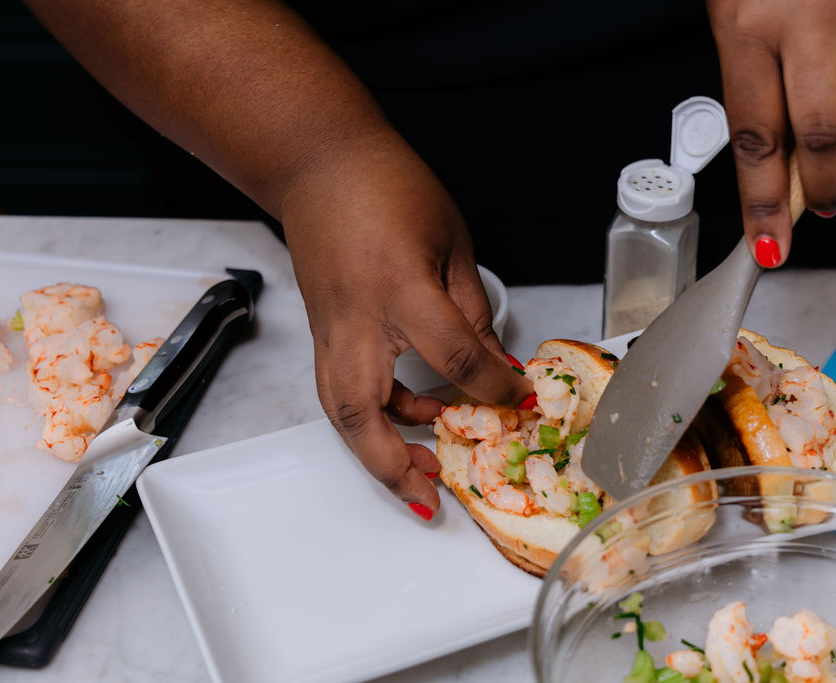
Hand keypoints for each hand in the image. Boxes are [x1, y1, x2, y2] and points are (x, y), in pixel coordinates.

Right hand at [20, 0, 532, 517]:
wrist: (319, 165)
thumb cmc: (387, 187)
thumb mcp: (451, 241)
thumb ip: (472, 310)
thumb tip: (494, 363)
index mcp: (399, 289)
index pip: (454, 358)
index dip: (492, 386)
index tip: (517, 397)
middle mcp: (356, 321)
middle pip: (363, 414)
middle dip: (394, 466)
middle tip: (431, 497)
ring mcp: (330, 331)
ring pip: (342, 412)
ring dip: (377, 452)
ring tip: (422, 471)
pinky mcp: (323, 333)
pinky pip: (342, 388)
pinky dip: (374, 415)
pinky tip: (412, 416)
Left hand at [706, 0, 835, 266]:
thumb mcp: (735, 17)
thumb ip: (757, 86)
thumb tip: (779, 162)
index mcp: (749, 28)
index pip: (757, 140)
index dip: (764, 204)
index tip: (768, 244)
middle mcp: (810, 19)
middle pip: (826, 137)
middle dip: (827, 187)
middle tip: (825, 202)